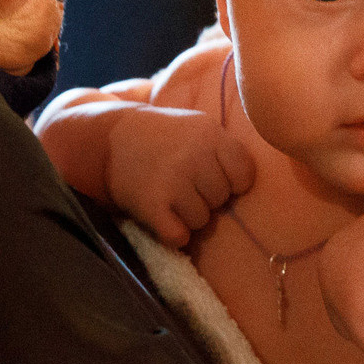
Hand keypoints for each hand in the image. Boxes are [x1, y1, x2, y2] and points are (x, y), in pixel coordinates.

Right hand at [105, 106, 254, 247]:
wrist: (111, 138)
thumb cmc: (164, 136)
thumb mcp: (199, 127)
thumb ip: (225, 150)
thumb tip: (252, 186)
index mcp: (211, 135)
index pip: (244, 176)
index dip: (231, 181)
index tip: (212, 175)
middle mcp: (195, 157)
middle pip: (222, 199)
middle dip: (205, 197)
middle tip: (182, 182)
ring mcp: (173, 181)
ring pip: (202, 220)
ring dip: (187, 214)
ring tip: (169, 194)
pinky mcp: (152, 205)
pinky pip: (179, 236)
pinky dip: (172, 232)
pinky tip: (161, 214)